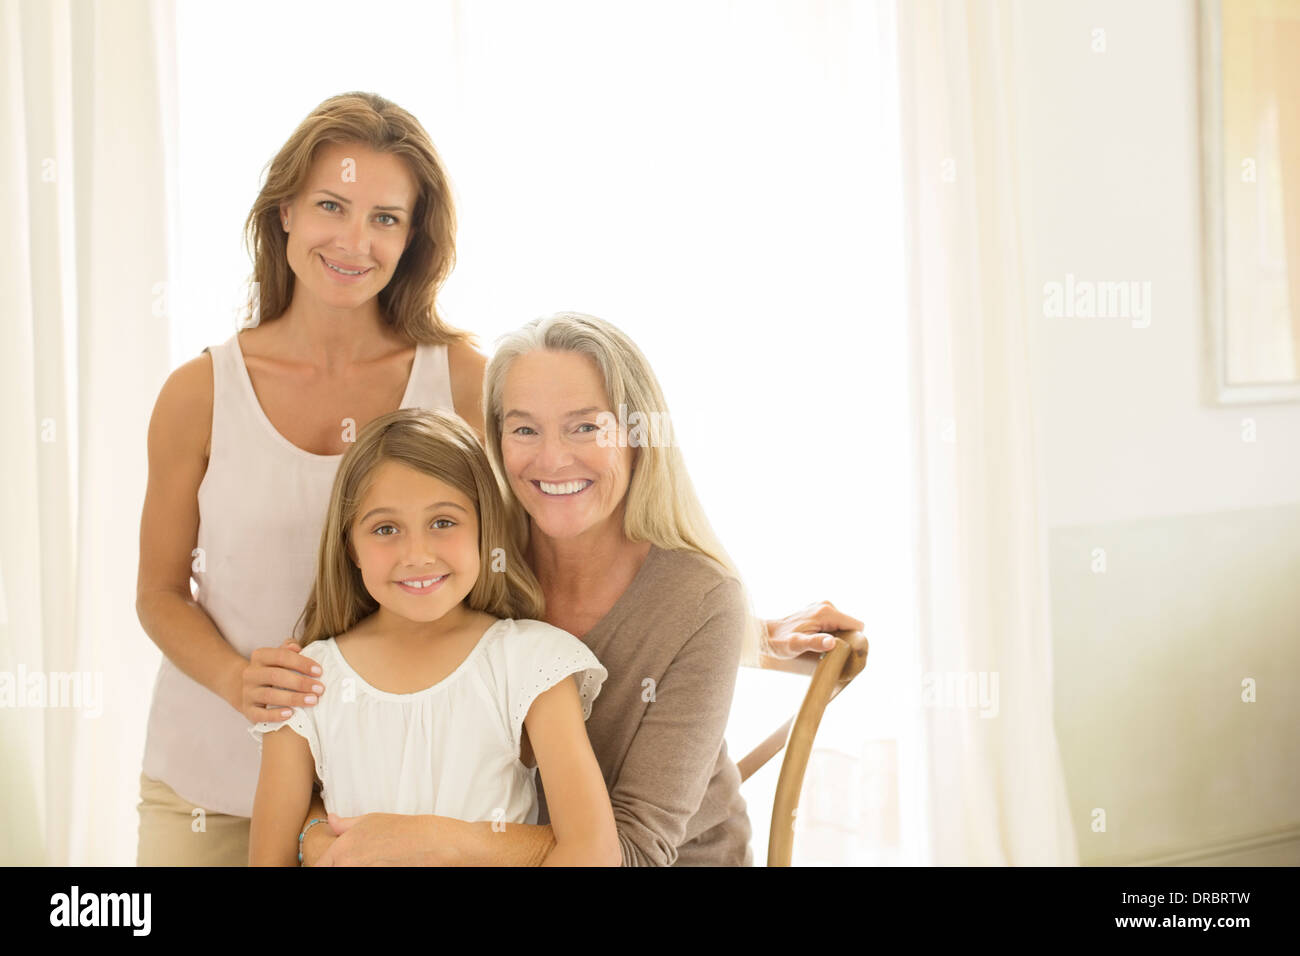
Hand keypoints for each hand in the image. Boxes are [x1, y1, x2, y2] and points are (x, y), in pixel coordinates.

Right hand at [237, 639, 324, 724]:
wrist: (252, 690)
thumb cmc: (275, 670)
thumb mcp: (280, 657)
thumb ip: (288, 650)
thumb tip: (296, 647)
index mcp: (259, 656)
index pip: (280, 656)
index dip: (301, 663)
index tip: (319, 672)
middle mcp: (250, 673)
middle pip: (276, 676)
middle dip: (301, 682)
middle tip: (320, 689)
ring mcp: (247, 692)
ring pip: (269, 695)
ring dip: (294, 698)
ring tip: (312, 700)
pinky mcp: (248, 710)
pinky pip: (260, 714)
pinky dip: (275, 715)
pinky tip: (291, 714)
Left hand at [315, 812, 446, 866]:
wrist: (431, 842)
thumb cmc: (402, 830)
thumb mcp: (370, 821)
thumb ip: (345, 825)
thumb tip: (330, 820)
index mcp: (342, 849)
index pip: (320, 867)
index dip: (327, 866)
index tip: (338, 864)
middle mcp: (347, 864)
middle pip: (333, 872)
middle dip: (342, 868)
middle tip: (365, 862)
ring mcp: (363, 873)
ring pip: (346, 876)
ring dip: (360, 870)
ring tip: (375, 863)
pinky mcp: (378, 879)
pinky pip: (366, 879)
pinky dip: (373, 871)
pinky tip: (384, 866)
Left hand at [764, 601, 864, 659]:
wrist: (766, 634)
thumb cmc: (780, 642)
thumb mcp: (797, 645)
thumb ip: (815, 643)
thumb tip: (832, 643)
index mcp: (826, 612)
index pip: (857, 625)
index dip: (855, 640)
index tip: (844, 653)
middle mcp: (826, 606)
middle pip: (851, 625)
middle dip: (847, 640)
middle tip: (831, 653)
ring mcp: (822, 607)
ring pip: (844, 625)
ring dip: (839, 638)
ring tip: (823, 649)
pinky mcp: (819, 612)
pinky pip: (835, 624)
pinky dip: (832, 634)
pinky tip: (820, 642)